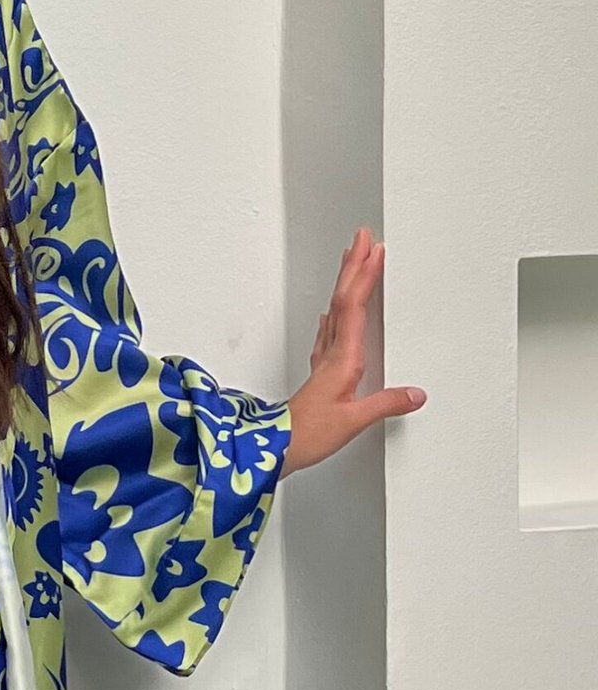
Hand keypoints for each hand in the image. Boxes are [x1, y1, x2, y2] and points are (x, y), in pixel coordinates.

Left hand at [281, 228, 424, 475]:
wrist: (275, 450)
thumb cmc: (306, 435)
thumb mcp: (353, 420)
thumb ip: (385, 404)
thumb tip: (414, 394)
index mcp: (341, 359)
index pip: (353, 307)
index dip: (363, 276)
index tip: (373, 250)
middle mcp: (330, 355)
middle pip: (342, 300)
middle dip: (353, 267)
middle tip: (362, 239)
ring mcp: (323, 362)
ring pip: (336, 312)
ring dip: (345, 284)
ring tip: (352, 263)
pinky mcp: (321, 374)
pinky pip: (331, 332)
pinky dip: (337, 314)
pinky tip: (334, 314)